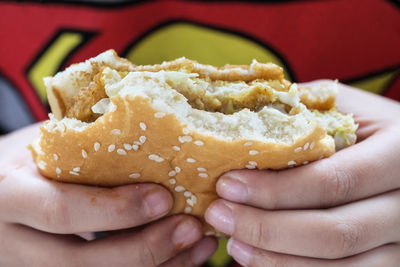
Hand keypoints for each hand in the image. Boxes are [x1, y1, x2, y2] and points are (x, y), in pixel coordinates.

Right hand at [0, 124, 216, 266]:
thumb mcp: (46, 144)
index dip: (115, 209)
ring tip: (198, 245)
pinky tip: (184, 258)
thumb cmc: (33, 159)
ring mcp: (31, 266)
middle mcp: (15, 241)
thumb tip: (155, 122)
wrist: (1, 188)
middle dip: (143, 250)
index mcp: (12, 195)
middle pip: (79, 263)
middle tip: (191, 228)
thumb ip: (83, 144)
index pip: (61, 210)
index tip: (164, 197)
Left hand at [205, 81, 399, 265]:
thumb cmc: (364, 126)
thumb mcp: (342, 106)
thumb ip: (301, 113)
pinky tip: (262, 258)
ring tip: (233, 242)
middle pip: (335, 233)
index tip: (226, 185)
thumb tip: (234, 120)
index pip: (333, 181)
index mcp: (398, 154)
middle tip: (219, 216)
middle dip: (267, 229)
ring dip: (276, 260)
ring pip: (339, 266)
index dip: (275, 190)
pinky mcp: (389, 261)